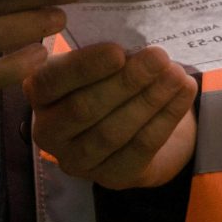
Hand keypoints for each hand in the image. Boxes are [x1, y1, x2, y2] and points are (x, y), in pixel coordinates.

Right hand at [28, 42, 197, 188]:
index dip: (84, 68)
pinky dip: (165, 119)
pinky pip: (139, 149)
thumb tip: (135, 43)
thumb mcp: (96, 61)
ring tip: (176, 74)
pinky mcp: (110, 177)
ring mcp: (77, 160)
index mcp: (38, 94)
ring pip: (113, 132)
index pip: (51, 82)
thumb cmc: (108, 78)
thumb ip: (105, 53)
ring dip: (149, 100)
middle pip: (84, 109)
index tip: (118, 51)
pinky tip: (183, 95)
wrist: (130, 122)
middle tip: (159, 58)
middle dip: (126, 82)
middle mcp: (48, 132)